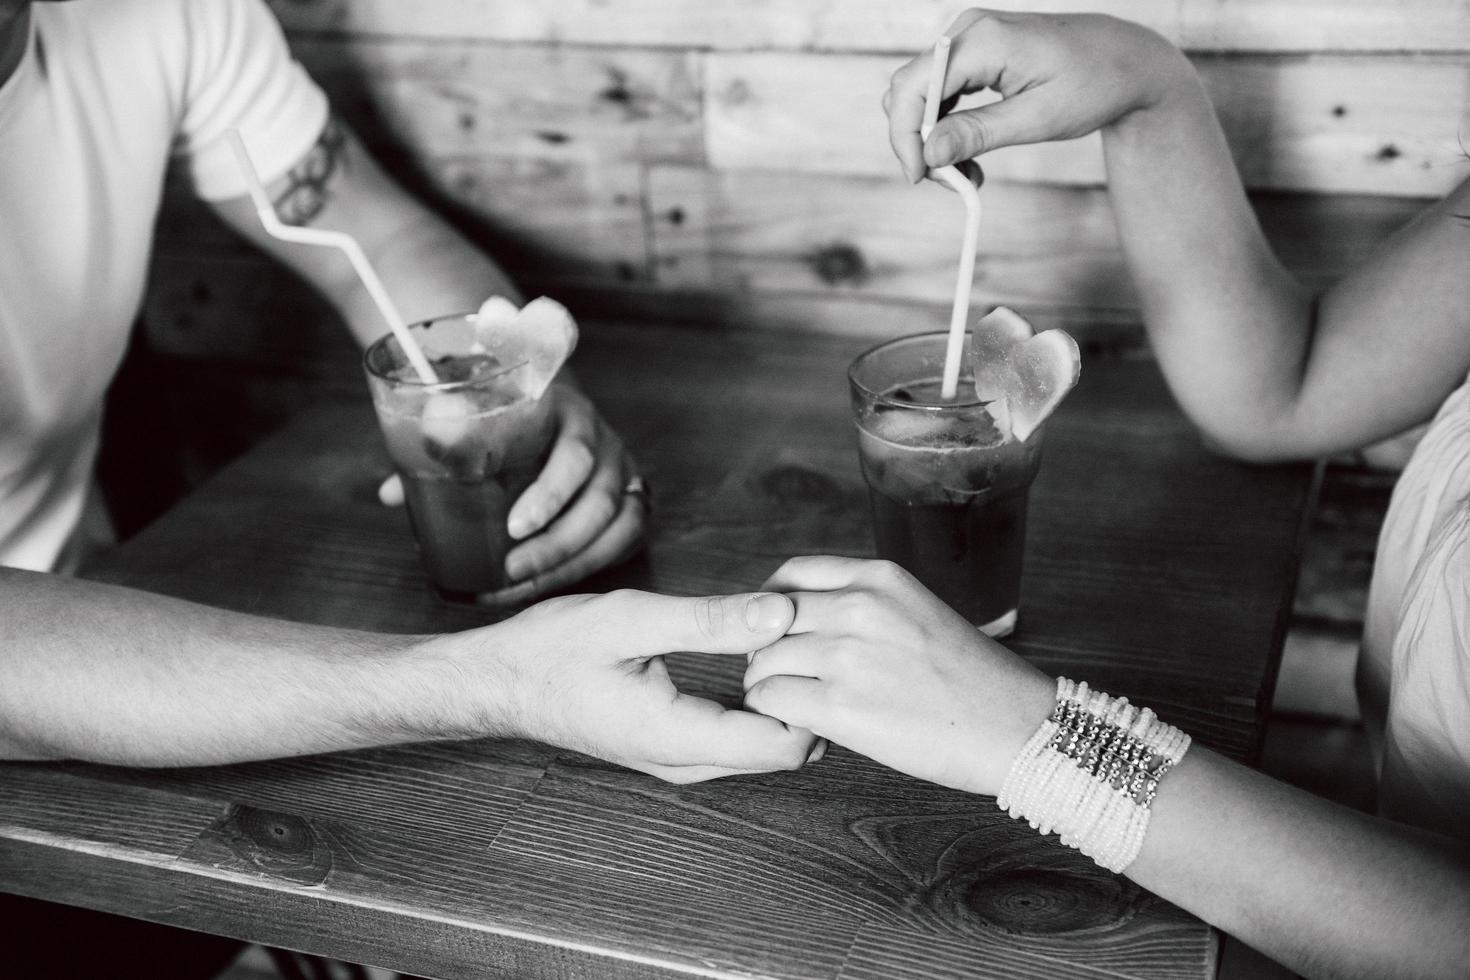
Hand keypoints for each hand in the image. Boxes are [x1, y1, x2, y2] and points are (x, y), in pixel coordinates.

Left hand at [378, 379, 646, 605]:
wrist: (546, 402)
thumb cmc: (506, 414)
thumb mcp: (478, 415)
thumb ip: (439, 450)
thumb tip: (391, 493)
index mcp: (568, 412)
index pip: (574, 455)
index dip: (549, 495)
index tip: (513, 528)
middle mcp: (604, 441)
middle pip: (598, 500)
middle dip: (557, 543)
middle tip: (512, 569)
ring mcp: (622, 471)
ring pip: (617, 526)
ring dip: (571, 562)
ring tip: (522, 585)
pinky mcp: (629, 499)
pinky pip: (623, 540)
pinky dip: (589, 566)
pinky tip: (550, 583)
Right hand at [433, 589, 819, 782]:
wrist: (498, 682)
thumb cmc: (550, 650)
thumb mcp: (631, 619)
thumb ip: (710, 619)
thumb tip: (782, 611)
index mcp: (678, 737)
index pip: (784, 747)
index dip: (807, 694)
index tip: (794, 642)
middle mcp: (686, 762)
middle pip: (784, 752)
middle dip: (802, 697)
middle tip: (793, 636)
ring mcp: (680, 760)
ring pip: (762, 747)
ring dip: (780, 698)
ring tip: (770, 639)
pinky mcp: (674, 746)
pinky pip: (737, 737)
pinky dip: (757, 701)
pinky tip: (750, 655)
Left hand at [742, 556, 1054, 795]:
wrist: (1015, 727)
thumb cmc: (973, 678)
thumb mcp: (919, 611)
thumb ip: (864, 605)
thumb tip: (803, 623)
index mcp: (879, 578)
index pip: (790, 576)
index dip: (770, 608)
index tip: (775, 634)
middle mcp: (858, 607)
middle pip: (767, 620)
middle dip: (767, 654)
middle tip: (790, 681)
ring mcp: (846, 656)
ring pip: (762, 662)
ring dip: (771, 689)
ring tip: (802, 708)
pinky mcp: (840, 706)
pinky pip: (770, 700)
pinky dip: (779, 718)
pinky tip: (809, 728)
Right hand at [885, 9, 1192, 181]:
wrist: (1126, 61)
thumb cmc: (1094, 84)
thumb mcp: (1038, 119)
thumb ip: (978, 133)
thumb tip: (929, 153)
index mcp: (984, 40)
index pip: (913, 87)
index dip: (905, 137)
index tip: (920, 177)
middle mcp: (968, 30)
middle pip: (908, 90)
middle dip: (918, 142)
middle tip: (951, 181)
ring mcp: (969, 38)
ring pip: (920, 94)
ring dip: (932, 139)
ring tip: (968, 172)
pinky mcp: (974, 52)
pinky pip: (939, 92)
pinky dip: (944, 127)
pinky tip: (968, 153)